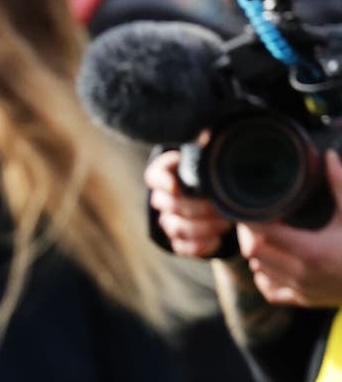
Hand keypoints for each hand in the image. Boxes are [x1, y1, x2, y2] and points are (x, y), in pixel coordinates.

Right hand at [146, 143, 232, 259]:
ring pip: (177, 227)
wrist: (220, 197)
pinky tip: (217, 238)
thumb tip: (211, 135)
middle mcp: (163, 198)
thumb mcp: (213, 157)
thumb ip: (209, 146)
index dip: (163, 182)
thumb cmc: (216, 172)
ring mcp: (168, 220)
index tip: (176, 186)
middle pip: (171, 205)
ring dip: (203, 227)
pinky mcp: (178, 241)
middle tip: (223, 206)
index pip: (156, 176)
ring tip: (226, 222)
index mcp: (167, 173)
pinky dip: (200, 245)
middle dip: (199, 208)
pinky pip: (183, 247)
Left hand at [238, 155, 341, 305]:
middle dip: (250, 234)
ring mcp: (302, 290)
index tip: (253, 208)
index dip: (253, 220)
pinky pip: (270, 291)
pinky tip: (273, 263)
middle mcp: (301, 273)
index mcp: (311, 250)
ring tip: (265, 236)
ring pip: (259, 270)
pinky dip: (265, 277)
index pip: (263, 234)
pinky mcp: (305, 300)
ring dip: (258, 253)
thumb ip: (340, 185)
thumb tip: (328, 156)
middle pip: (255, 252)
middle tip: (256, 219)